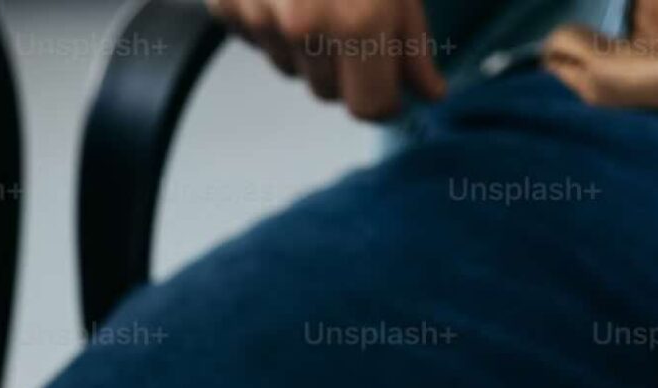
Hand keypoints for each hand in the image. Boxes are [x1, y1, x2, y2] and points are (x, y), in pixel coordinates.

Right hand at [209, 0, 444, 120]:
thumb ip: (412, 42)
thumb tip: (429, 93)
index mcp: (360, 21)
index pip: (371, 108)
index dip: (385, 100)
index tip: (390, 87)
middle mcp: (306, 27)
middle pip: (327, 93)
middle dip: (342, 68)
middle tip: (349, 18)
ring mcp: (261, 17)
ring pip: (289, 67)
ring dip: (303, 46)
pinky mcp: (227, 6)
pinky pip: (254, 40)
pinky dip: (267, 21)